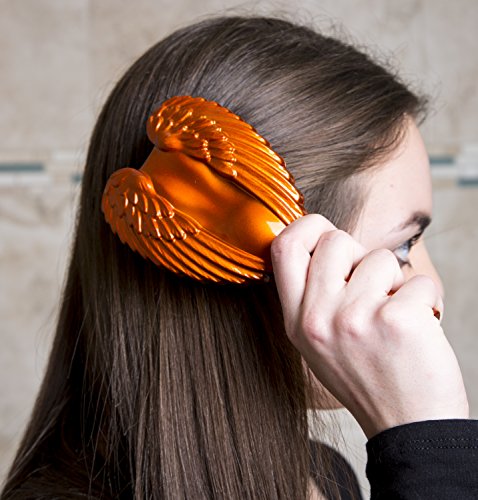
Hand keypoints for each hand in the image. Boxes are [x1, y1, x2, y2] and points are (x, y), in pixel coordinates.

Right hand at [271, 214, 468, 437]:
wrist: (408, 426)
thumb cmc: (367, 378)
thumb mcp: (317, 343)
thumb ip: (312, 295)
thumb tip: (322, 243)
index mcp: (296, 320)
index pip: (284, 247)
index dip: (306, 228)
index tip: (325, 236)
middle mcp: (318, 317)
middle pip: (334, 240)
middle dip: (359, 256)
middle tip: (371, 289)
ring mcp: (355, 318)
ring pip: (380, 258)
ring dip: (395, 283)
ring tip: (393, 317)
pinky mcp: (397, 320)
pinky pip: (418, 281)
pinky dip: (426, 300)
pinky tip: (418, 328)